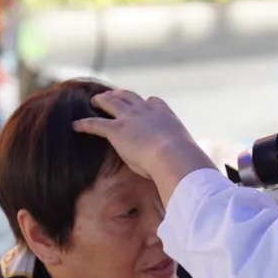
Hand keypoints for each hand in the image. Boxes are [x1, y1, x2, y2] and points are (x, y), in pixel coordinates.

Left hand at [73, 90, 214, 199]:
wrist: (174, 156)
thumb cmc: (184, 161)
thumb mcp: (189, 159)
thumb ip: (189, 165)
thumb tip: (201, 182)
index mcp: (165, 116)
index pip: (154, 103)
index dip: (147, 103)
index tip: (145, 104)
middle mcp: (147, 112)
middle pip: (131, 97)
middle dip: (121, 95)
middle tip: (114, 95)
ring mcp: (131, 118)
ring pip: (112, 103)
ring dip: (103, 101)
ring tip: (95, 101)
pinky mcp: (117, 130)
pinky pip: (96, 124)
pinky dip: (85, 124)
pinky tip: (76, 125)